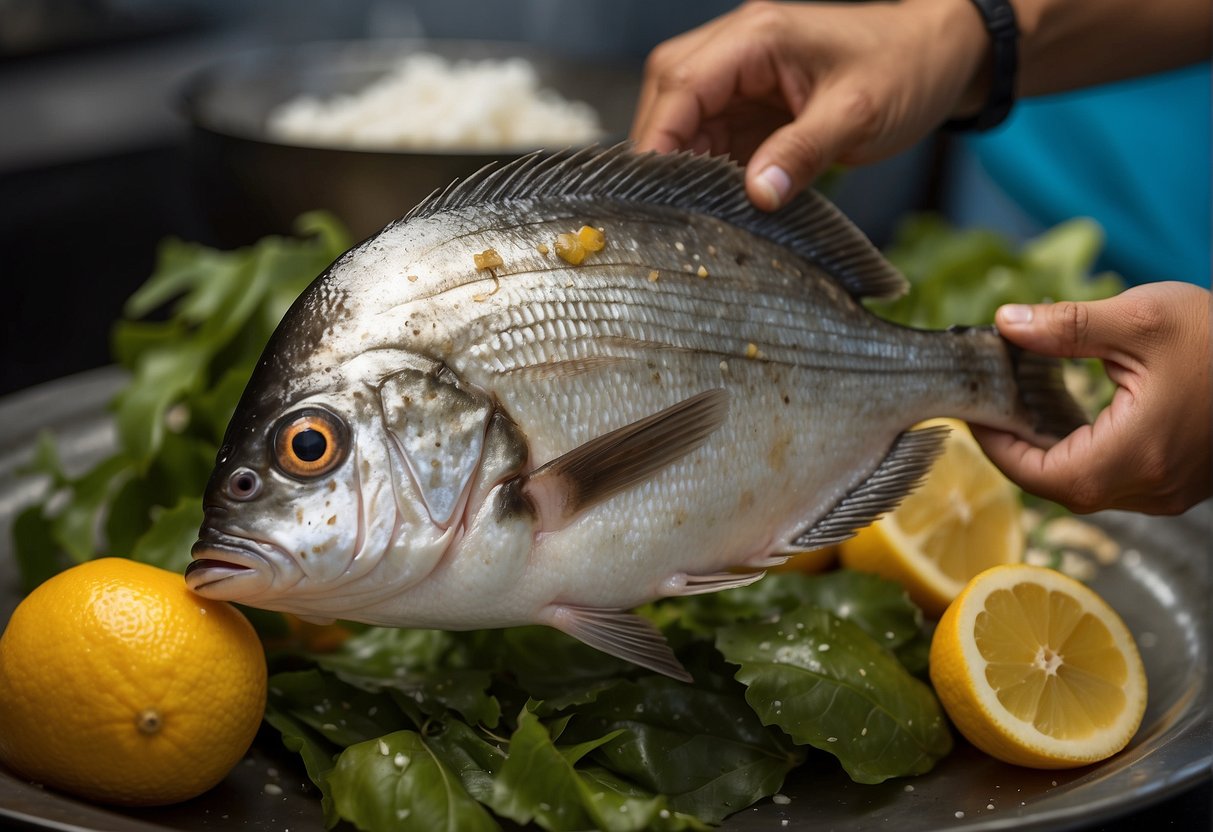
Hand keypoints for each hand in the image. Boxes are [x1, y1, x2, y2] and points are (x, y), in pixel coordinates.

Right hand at [630, 0, 989, 209]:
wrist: (938, 55)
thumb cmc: (905, 69)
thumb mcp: (857, 116)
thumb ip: (803, 153)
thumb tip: (756, 196)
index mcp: (756, 37)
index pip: (681, 83)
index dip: (657, 138)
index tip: (650, 192)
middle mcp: (738, 48)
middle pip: (668, 95)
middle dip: (662, 152)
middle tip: (664, 209)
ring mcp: (742, 75)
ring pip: (682, 117)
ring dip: (681, 163)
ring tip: (688, 210)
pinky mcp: (751, 102)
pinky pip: (711, 134)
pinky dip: (705, 168)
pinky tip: (711, 201)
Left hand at [970, 283, 1211, 514]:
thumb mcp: (1142, 318)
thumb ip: (1067, 326)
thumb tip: (1005, 324)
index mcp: (1134, 455)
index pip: (1036, 475)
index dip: (994, 446)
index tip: (974, 411)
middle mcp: (1149, 487)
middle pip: (1055, 486)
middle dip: (1016, 447)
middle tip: (991, 405)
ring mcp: (1167, 492)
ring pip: (1084, 487)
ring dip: (1047, 453)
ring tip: (1022, 405)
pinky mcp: (1178, 483)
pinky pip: (1113, 479)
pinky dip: (1081, 453)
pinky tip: (1070, 415)